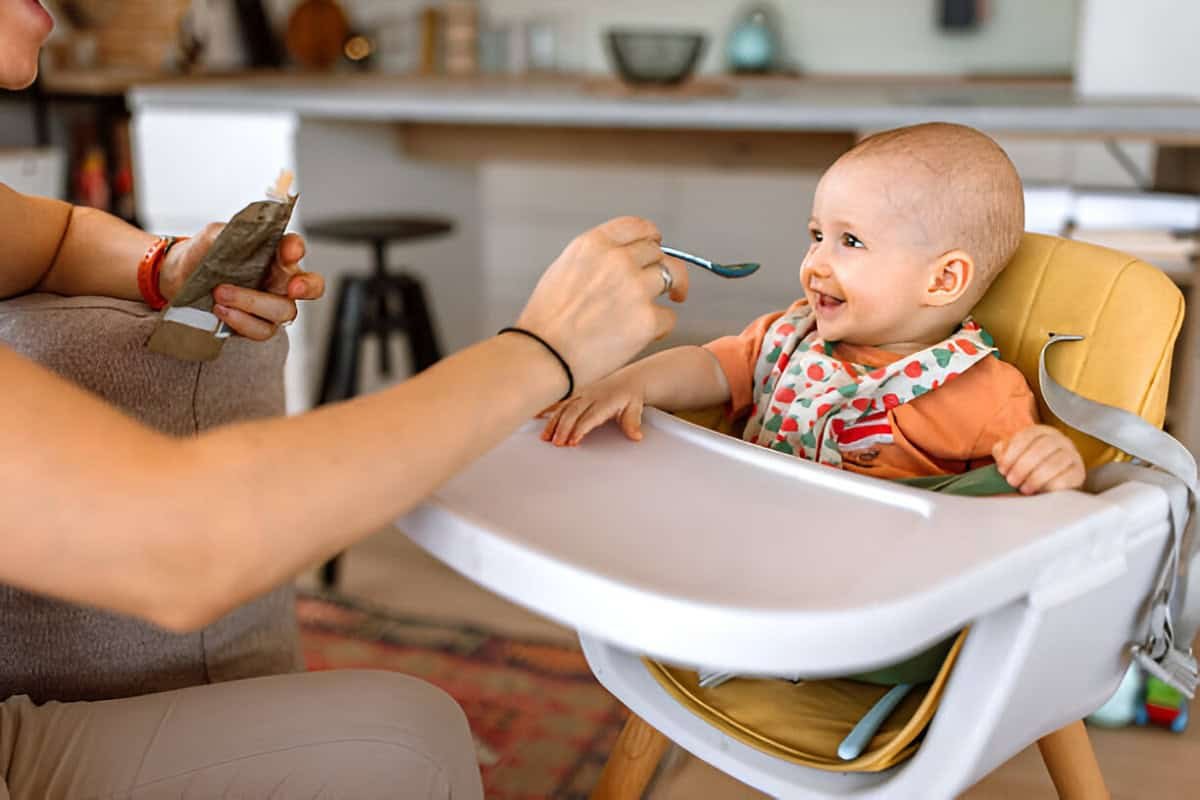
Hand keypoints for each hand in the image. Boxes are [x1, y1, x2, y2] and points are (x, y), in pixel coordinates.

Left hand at [159, 225, 324, 340]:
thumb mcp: (214, 235)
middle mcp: (279, 280)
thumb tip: (248, 231)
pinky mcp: (257, 325)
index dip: (297, 249)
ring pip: (284, 311)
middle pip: (311, 286)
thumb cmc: (202, 256)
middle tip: (294, 287)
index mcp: (274, 254)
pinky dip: (242, 321)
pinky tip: (222, 310)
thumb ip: (234, 231)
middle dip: (307, 286)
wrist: (179, 280)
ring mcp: (271, 305)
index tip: (289, 250)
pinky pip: (262, 330)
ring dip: (253, 302)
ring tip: (221, 293)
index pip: (295, 248)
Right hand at [515, 216, 687, 388]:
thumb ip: (596, 259)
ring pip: (671, 279)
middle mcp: (618, 260)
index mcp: (594, 244)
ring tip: (651, 312)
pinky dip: (659, 328)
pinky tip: (640, 336)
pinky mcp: (647, 319)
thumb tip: (624, 260)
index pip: (638, 226)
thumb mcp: (563, 269)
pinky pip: (669, 317)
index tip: (658, 244)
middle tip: (665, 285)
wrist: (544, 357)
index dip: (652, 236)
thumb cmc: (546, 323)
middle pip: (658, 253)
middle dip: (661, 268)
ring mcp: (635, 288)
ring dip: (666, 294)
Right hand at [540, 367, 647, 446]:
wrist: (628, 382)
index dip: (579, 429)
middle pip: (572, 412)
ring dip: (553, 422)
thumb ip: (633, 424)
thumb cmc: (630, 398)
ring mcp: (581, 394)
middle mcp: (590, 396)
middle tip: (556, 443)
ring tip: (545, 437)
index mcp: (604, 401)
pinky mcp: (576, 395)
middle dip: (563, 428)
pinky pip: (559, 402)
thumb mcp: (635, 410)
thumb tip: (636, 436)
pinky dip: (546, 408)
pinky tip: (536, 417)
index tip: (572, 442)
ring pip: (563, 408)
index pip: (589, 417)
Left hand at [993, 424, 1085, 494]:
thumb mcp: (1013, 456)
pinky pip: (1067, 478)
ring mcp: (1072, 455)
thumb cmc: (1028, 468)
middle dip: (1022, 466)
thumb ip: (1003, 451)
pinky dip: (1050, 486)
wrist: (1051, 484)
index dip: (1012, 453)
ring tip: (1024, 488)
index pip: (1027, 435)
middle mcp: (1060, 440)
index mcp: (1042, 432)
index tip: (1002, 469)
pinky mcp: (1079, 473)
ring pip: (1055, 463)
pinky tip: (1040, 492)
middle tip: (1011, 481)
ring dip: (1035, 478)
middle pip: (1042, 447)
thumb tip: (1000, 453)